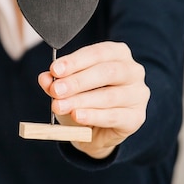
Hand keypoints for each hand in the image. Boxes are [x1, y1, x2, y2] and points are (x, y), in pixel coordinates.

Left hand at [38, 41, 148, 158]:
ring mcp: (138, 95)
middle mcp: (132, 71)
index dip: (75, 61)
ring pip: (109, 96)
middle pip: (107, 72)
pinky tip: (77, 116)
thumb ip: (56, 81)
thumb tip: (44, 78)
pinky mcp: (136, 117)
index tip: (54, 70)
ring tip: (60, 106)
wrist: (95, 130)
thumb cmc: (84, 99)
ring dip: (81, 101)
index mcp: (117, 54)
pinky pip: (114, 116)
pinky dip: (93, 116)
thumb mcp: (66, 88)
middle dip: (78, 81)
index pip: (97, 53)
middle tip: (56, 90)